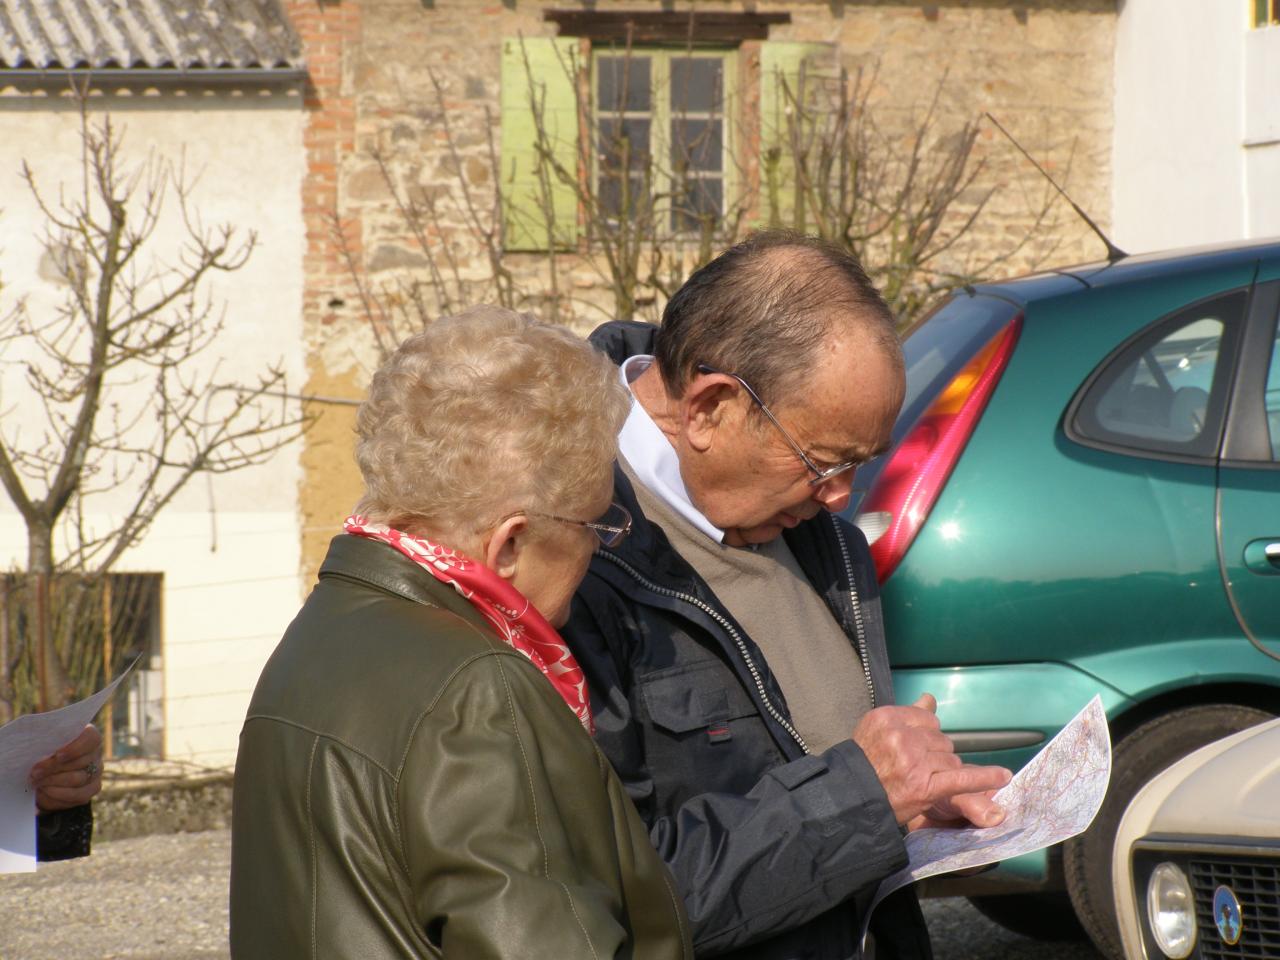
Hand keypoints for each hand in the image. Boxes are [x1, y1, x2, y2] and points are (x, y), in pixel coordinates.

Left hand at [29, 724, 103, 812]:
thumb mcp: (43, 748)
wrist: (42, 776)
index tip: (57, 755)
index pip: (91, 738)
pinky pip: (79, 794)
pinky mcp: (94, 788)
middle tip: (35, 772)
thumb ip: (47, 747)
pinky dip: (59, 794)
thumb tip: (43, 757)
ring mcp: (97, 771)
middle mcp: (95, 752)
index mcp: (87, 736)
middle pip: (81, 761)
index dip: (75, 748)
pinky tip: (45, 791)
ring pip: (78, 779)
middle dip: (54, 768)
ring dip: (53, 781)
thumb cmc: (42, 756)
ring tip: (36, 781)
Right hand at [852, 693, 1010, 827]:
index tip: (916, 749)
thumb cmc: (862, 766)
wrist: (849, 800)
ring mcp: (914, 761)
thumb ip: (906, 714)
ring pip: (949, 759)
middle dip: (935, 754)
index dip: (926, 736)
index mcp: (887, 718)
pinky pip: (961, 778)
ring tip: (920, 781)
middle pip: (940, 739)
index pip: (927, 719)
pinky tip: (1003, 775)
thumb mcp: (876, 731)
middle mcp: (901, 736)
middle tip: (915, 770)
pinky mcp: (925, 786)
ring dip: (943, 771)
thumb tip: (930, 698)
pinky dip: (985, 777)